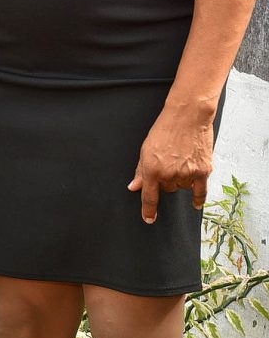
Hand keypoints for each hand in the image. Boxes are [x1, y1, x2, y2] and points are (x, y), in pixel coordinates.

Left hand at [129, 103, 215, 222]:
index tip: (149, 219)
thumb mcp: (145, 150)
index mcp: (152, 169)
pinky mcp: (203, 171)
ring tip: (180, 160)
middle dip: (165, 180)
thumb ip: (141, 171)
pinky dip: (198, 199)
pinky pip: (200, 192)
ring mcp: (187, 174)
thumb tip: (134, 188)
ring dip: (180, 180)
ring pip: (181, 187)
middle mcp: (169, 175)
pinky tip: (196, 204)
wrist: (187, 118)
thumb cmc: (164, 131)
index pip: (149, 197)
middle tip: (168, 162)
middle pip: (166, 189)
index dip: (148, 210)